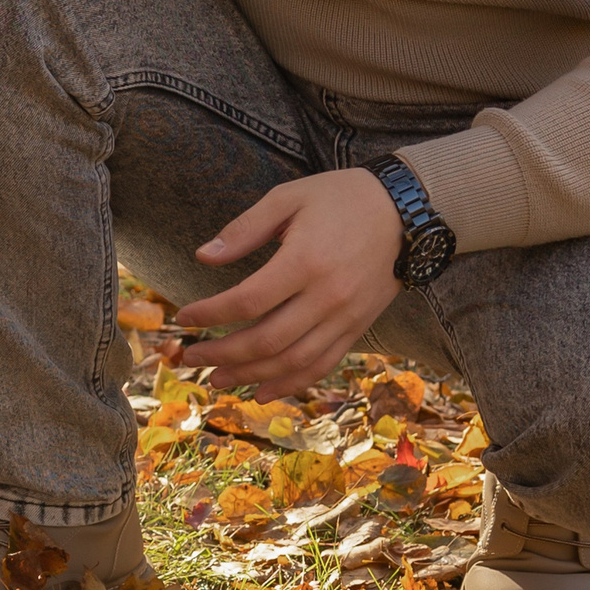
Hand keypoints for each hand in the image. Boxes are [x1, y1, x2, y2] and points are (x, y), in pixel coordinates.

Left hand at [175, 168, 404, 400]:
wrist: (405, 212)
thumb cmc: (339, 198)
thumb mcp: (287, 198)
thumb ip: (244, 229)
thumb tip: (202, 256)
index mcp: (305, 262)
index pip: (248, 301)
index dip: (210, 314)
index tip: (184, 317)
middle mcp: (327, 297)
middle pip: (268, 340)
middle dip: (223, 354)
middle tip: (190, 358)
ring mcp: (346, 317)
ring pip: (293, 361)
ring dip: (251, 376)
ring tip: (217, 379)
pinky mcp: (359, 327)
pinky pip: (323, 365)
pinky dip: (292, 382)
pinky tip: (263, 391)